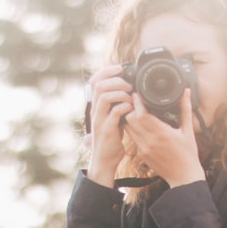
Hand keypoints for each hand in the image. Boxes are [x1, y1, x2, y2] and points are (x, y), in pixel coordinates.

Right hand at [86, 64, 133, 187]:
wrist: (105, 160)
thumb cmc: (112, 139)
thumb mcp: (113, 118)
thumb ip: (117, 105)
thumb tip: (130, 92)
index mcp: (97, 106)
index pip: (95, 81)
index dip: (106, 71)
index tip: (120, 67)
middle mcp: (95, 110)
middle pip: (99, 84)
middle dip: (115, 79)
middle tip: (129, 83)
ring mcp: (100, 119)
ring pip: (104, 95)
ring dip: (120, 92)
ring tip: (131, 96)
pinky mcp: (107, 129)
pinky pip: (115, 112)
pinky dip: (125, 107)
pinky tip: (131, 109)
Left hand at [124, 88, 205, 186]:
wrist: (183, 177)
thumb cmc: (188, 153)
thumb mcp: (188, 130)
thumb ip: (185, 109)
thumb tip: (186, 91)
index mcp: (162, 133)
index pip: (141, 114)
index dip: (137, 102)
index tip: (137, 94)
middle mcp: (150, 141)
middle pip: (130, 119)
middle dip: (131, 109)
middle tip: (135, 101)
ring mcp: (143, 149)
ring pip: (128, 128)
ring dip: (130, 119)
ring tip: (136, 112)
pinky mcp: (141, 155)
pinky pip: (132, 138)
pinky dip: (134, 130)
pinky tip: (140, 126)